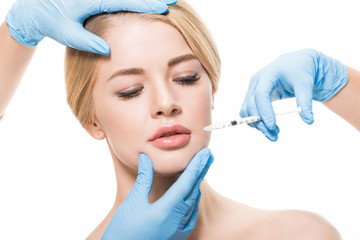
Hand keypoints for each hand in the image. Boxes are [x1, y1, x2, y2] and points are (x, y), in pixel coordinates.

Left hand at [6, 0, 176, 54]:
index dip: (145, 4)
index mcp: (92, 0)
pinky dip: (134, 2)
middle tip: (172, 0)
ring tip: (164, 2)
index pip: (125, 1)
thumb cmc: (52, 21)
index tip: (163, 7)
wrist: (36, 8)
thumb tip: (108, 51)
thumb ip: (86, 42)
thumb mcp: (67, 34)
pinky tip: (144, 4)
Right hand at [101, 148, 213, 239]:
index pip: (186, 183)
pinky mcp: (178, 237)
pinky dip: (193, 201)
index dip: (197, 166)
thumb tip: (145, 158)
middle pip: (193, 190)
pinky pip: (191, 216)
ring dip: (197, 184)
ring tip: (201, 169)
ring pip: (193, 203)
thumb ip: (143, 179)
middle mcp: (177, 221)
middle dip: (201, 171)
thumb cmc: (123, 231)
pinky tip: (193, 194)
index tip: (205, 153)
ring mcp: (179, 231)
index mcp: (166, 211)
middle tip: (209, 156)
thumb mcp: (132, 202)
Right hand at [240, 49, 347, 140]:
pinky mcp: (255, 95)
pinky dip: (257, 121)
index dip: (264, 111)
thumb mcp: (306, 84)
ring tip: (274, 134)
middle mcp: (257, 82)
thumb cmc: (301, 70)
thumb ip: (305, 102)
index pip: (260, 95)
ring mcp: (253, 88)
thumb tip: (309, 120)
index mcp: (268, 74)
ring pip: (247, 110)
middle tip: (274, 136)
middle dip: (260, 122)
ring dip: (257, 124)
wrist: (297, 63)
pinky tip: (271, 127)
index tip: (272, 126)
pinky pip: (250, 111)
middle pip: (250, 105)